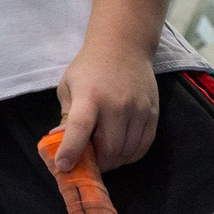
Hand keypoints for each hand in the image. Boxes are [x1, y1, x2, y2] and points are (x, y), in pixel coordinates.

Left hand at [52, 41, 158, 171]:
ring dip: (114, 161)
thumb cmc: (89, 68)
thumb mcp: (68, 87)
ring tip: (103, 157)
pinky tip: (120, 151)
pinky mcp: (153, 114)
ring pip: (127, 151)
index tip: (63, 166)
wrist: (124, 47)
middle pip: (109, 148)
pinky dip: (130, 155)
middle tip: (88, 163)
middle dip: (97, 163)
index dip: (71, 150)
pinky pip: (143, 146)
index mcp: (89, 97)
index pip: (79, 128)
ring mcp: (138, 110)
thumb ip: (66, 116)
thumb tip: (61, 144)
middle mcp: (116, 104)